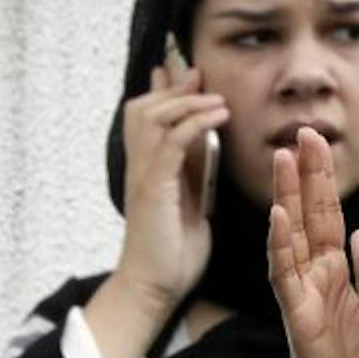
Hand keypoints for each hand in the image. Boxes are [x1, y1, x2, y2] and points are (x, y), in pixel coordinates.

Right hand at [115, 62, 229, 310]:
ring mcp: (144, 175)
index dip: (163, 91)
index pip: (145, 116)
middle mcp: (140, 166)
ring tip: (216, 99)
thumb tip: (203, 139)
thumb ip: (191, 168)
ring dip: (187, 102)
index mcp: (147, 168)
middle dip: (174, 89)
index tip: (187, 73)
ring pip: (154, 118)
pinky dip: (195, 123)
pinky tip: (218, 116)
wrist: (156, 285)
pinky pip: (171, 142)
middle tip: (200, 77)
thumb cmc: (173, 249)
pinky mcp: (154, 188)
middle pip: (144, 108)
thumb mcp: (188, 199)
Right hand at [268, 128, 358, 357]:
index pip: (329, 216)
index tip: (318, 143)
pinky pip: (286, 275)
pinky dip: (281, 246)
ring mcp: (302, 292)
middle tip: (303, 132)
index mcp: (334, 271)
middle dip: (307, 174)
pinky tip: (278, 218)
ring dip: (287, 198)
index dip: (324, 181)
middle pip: (309, 216)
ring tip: (283, 159)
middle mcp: (313, 275)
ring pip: (291, 236)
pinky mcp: (297, 314)